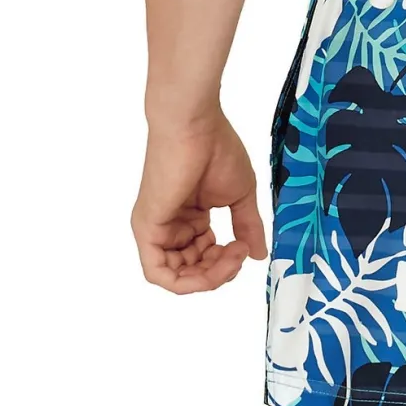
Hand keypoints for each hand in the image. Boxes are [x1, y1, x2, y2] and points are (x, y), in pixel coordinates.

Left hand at [132, 111, 267, 292]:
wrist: (195, 125)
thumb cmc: (216, 150)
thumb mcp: (240, 196)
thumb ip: (247, 226)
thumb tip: (258, 255)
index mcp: (189, 219)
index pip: (204, 259)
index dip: (227, 263)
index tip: (247, 247)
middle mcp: (170, 228)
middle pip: (192, 272)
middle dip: (221, 272)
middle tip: (242, 252)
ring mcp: (156, 230)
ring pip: (177, 278)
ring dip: (210, 276)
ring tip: (234, 254)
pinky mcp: (147, 229)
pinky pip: (160, 274)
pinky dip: (188, 280)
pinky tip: (215, 264)